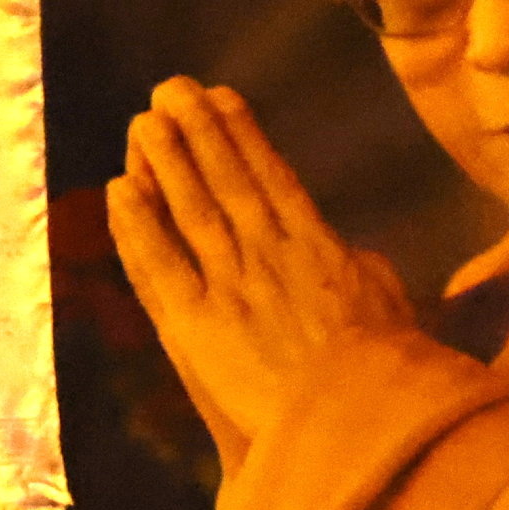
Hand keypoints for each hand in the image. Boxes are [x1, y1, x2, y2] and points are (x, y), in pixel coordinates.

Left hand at [106, 79, 415, 477]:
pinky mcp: (197, 323)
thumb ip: (363, 270)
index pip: (272, 175)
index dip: (242, 133)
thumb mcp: (390, 303)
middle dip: (196, 130)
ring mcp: (230, 284)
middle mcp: (268, 251)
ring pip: (189, 209)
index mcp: (317, 244)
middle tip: (169, 90)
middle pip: (225, 178)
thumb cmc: (387, 371)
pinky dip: (137, 227)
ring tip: (143, 122)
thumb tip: (350, 251)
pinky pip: (159, 266)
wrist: (357, 419)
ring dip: (164, 161)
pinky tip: (119, 191)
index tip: (221, 96)